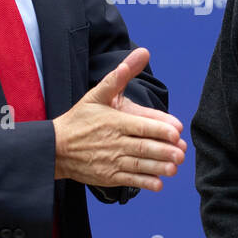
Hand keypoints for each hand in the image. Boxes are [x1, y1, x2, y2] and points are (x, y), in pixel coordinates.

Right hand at [52, 47, 185, 190]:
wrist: (55, 148)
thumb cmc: (79, 120)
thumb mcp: (96, 95)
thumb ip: (120, 76)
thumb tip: (142, 54)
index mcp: (114, 122)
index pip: (141, 126)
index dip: (160, 130)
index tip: (176, 132)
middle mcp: (114, 142)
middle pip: (143, 148)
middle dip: (165, 152)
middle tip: (182, 154)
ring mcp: (111, 162)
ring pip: (139, 166)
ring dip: (159, 168)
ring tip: (174, 168)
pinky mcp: (108, 177)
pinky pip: (130, 181)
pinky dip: (145, 183)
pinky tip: (159, 184)